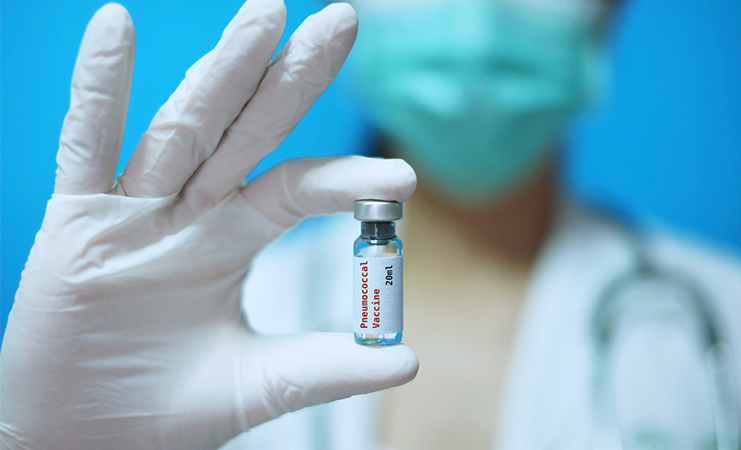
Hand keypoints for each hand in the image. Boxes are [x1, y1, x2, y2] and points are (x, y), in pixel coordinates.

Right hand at [0, 2, 417, 448]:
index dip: (346, 176)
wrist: (86, 438)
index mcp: (234, 240)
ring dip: (222, 71)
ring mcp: (134, 212)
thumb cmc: (166, 408)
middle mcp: (191, 213)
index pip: (298, 187)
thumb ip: (325, 367)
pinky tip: (115, 28)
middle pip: (248, 130)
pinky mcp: (76, 225)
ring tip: (265, 15)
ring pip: (183, 128)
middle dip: (291, 77)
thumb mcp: (259, 384)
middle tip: (341, 20)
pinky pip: (86, 147)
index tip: (402, 177)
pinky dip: (98, 90)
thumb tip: (406, 359)